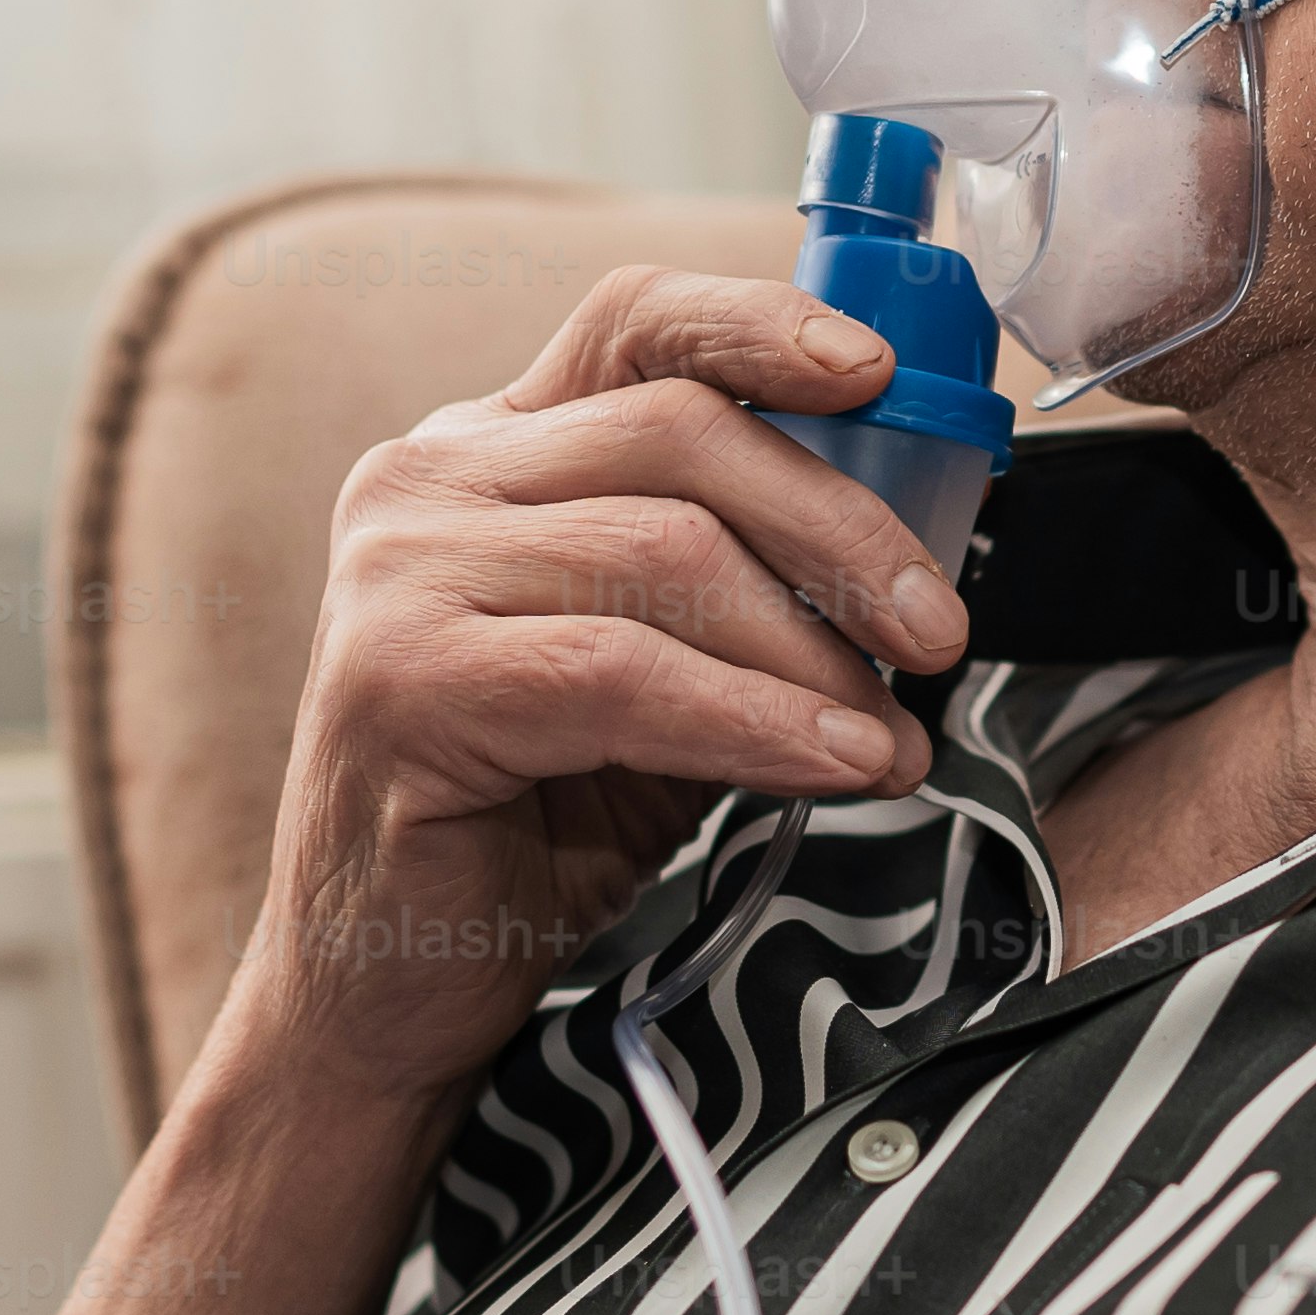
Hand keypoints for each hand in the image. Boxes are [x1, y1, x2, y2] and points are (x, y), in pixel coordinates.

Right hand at [218, 265, 976, 1117]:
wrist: (379, 990)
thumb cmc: (524, 829)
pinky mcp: (401, 680)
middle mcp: (425, 484)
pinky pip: (624, 672)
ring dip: (811, 655)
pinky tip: (835, 767)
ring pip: (667, 552)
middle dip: (841, 530)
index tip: (877, 368)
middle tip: (936, 632)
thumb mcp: (662, 676)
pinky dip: (756, 721)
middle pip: (680, 432)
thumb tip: (916, 568)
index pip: (632, 324)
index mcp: (486, 451)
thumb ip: (746, 596)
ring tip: (884, 739)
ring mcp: (399, 575)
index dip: (763, 324)